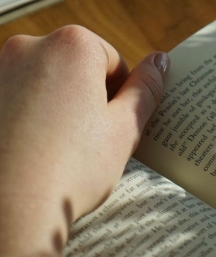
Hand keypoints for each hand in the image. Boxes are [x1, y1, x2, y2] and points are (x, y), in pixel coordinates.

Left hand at [0, 25, 166, 256]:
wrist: (7, 210)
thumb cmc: (71, 169)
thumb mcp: (124, 129)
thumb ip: (146, 89)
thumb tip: (160, 62)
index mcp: (73, 46)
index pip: (112, 62)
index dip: (120, 98)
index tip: (112, 129)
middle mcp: (28, 46)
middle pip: (75, 67)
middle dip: (86, 99)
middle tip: (88, 142)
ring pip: (43, 83)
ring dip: (56, 107)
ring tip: (58, 150)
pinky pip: (14, 98)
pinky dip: (26, 117)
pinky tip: (31, 150)